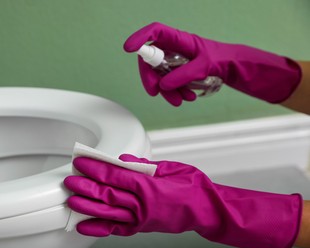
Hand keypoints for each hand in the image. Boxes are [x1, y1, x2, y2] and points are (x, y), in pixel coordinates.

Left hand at [64, 155, 301, 247]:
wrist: (208, 210)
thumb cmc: (194, 187)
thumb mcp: (171, 168)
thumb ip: (145, 165)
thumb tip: (123, 160)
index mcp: (150, 186)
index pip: (115, 175)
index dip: (96, 168)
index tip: (82, 162)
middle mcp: (143, 204)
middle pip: (108, 193)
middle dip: (86, 185)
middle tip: (70, 179)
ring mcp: (141, 219)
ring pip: (108, 212)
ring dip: (88, 206)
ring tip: (72, 200)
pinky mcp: (142, 228)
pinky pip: (117, 229)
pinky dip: (99, 228)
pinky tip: (84, 225)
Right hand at [123, 22, 301, 105]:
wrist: (232, 69)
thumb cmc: (221, 59)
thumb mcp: (204, 66)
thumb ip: (183, 75)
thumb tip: (164, 85)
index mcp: (178, 39)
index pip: (155, 32)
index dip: (140, 38)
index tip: (129, 48)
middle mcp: (172, 48)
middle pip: (150, 59)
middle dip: (151, 78)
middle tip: (155, 92)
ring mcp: (173, 61)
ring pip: (159, 75)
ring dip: (167, 91)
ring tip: (182, 100)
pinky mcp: (177, 72)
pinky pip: (168, 83)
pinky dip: (174, 92)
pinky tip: (187, 97)